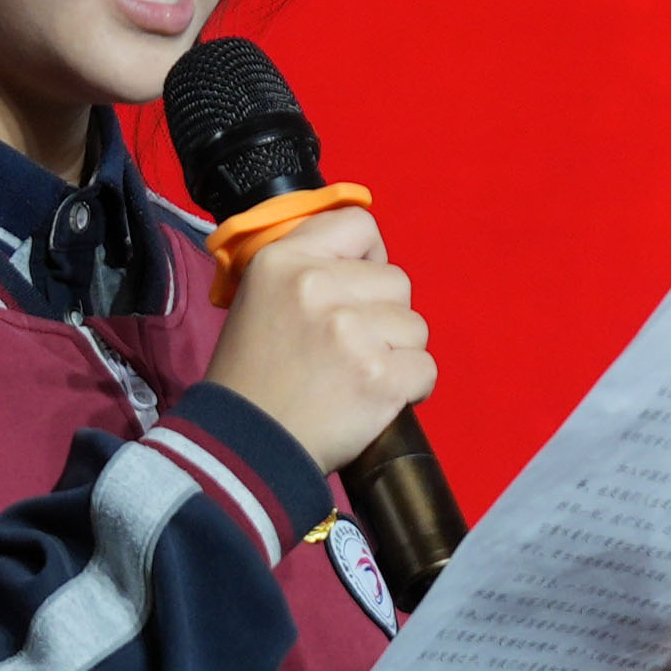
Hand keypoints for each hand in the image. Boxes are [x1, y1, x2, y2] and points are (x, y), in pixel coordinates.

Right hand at [203, 204, 432, 483]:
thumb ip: (307, 267)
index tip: (358, 288)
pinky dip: (408, 388)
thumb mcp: (259, 297)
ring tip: (354, 376)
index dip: (369, 257)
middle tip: (347, 348)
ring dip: (396, 353)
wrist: (245, 446)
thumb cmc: (253, 377)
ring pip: (415, 326)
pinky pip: (425, 368)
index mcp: (284, 260)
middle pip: (396, 281)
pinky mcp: (379, 377)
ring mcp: (351, 332)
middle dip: (383, 315)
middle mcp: (317, 286)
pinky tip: (372, 398)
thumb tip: (365, 257)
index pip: (359, 225)